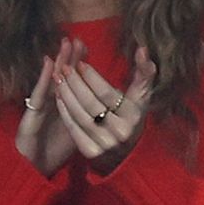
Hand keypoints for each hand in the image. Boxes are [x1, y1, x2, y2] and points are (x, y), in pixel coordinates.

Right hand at [14, 40, 80, 176]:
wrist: (34, 167)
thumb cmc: (55, 149)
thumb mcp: (79, 131)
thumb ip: (89, 117)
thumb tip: (109, 108)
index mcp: (63, 105)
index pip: (73, 81)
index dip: (79, 64)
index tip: (86, 48)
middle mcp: (51, 102)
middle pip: (63, 76)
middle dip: (71, 57)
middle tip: (78, 39)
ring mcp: (40, 106)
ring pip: (52, 80)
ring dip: (59, 61)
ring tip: (65, 44)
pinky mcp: (31, 114)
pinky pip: (40, 94)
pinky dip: (45, 78)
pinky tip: (50, 64)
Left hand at [53, 45, 156, 175]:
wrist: (127, 154)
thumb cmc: (132, 118)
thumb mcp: (142, 98)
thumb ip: (145, 73)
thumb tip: (142, 49)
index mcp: (133, 116)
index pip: (107, 94)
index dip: (92, 78)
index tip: (80, 64)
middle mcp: (120, 133)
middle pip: (91, 104)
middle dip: (75, 83)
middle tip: (65, 67)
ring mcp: (105, 145)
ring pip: (80, 115)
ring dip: (66, 95)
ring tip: (58, 78)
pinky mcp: (91, 153)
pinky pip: (73, 129)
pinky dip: (64, 111)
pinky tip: (59, 97)